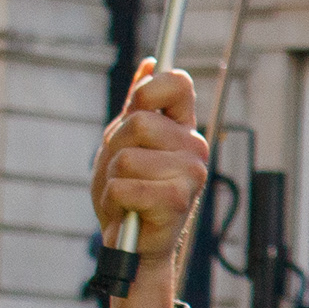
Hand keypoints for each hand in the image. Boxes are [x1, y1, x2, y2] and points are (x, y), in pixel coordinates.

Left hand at [93, 58, 207, 307]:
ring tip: (124, 195)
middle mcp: (195, 147)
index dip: (148, 90)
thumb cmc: (128, 193)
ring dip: (112, 180)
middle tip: (122, 172)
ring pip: (127, 158)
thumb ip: (137, 105)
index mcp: (183, 129)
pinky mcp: (179, 201)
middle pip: (137, 123)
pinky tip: (129, 212)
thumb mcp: (125, 143)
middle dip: (115, 148)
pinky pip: (125, 187)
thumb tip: (149, 63)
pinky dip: (115, 201)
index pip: (177, 84)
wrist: (132, 244)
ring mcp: (191, 174)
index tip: (136, 108)